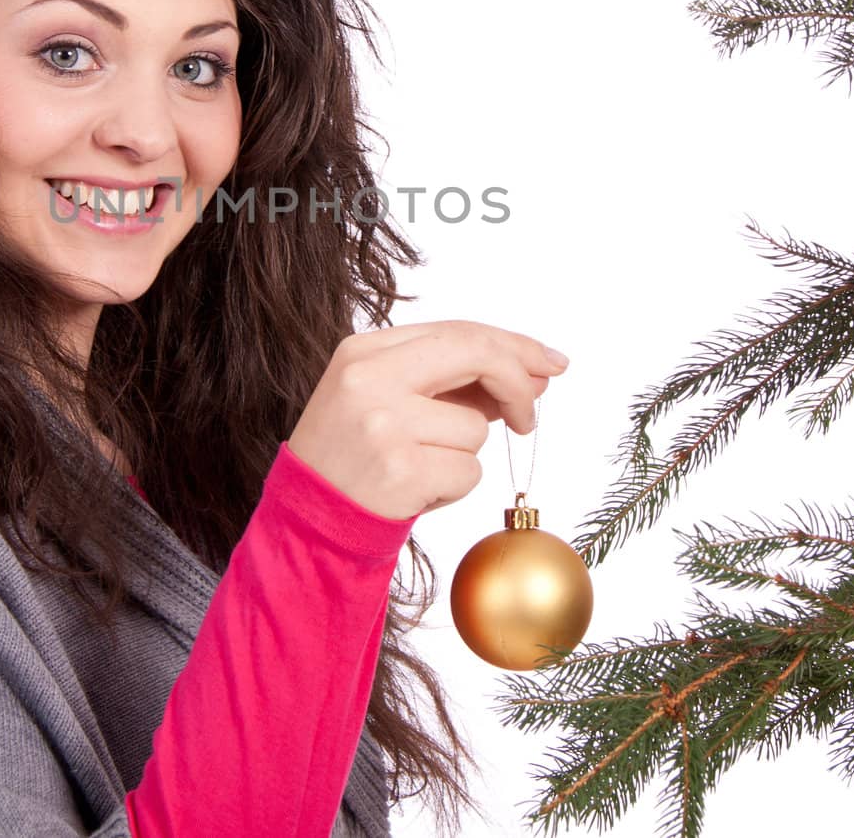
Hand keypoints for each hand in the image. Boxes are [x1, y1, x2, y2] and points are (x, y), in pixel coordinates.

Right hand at [286, 320, 569, 520]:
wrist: (305, 520)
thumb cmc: (350, 457)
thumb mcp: (383, 401)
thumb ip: (449, 382)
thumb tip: (533, 372)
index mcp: (362, 351)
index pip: (458, 332)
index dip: (513, 345)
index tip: (548, 362)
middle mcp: (370, 378)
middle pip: (477, 355)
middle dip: (519, 382)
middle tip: (529, 416)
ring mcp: (385, 424)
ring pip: (476, 429)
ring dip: (462, 454)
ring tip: (416, 467)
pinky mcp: (402, 471)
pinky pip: (469, 471)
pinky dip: (453, 486)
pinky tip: (415, 491)